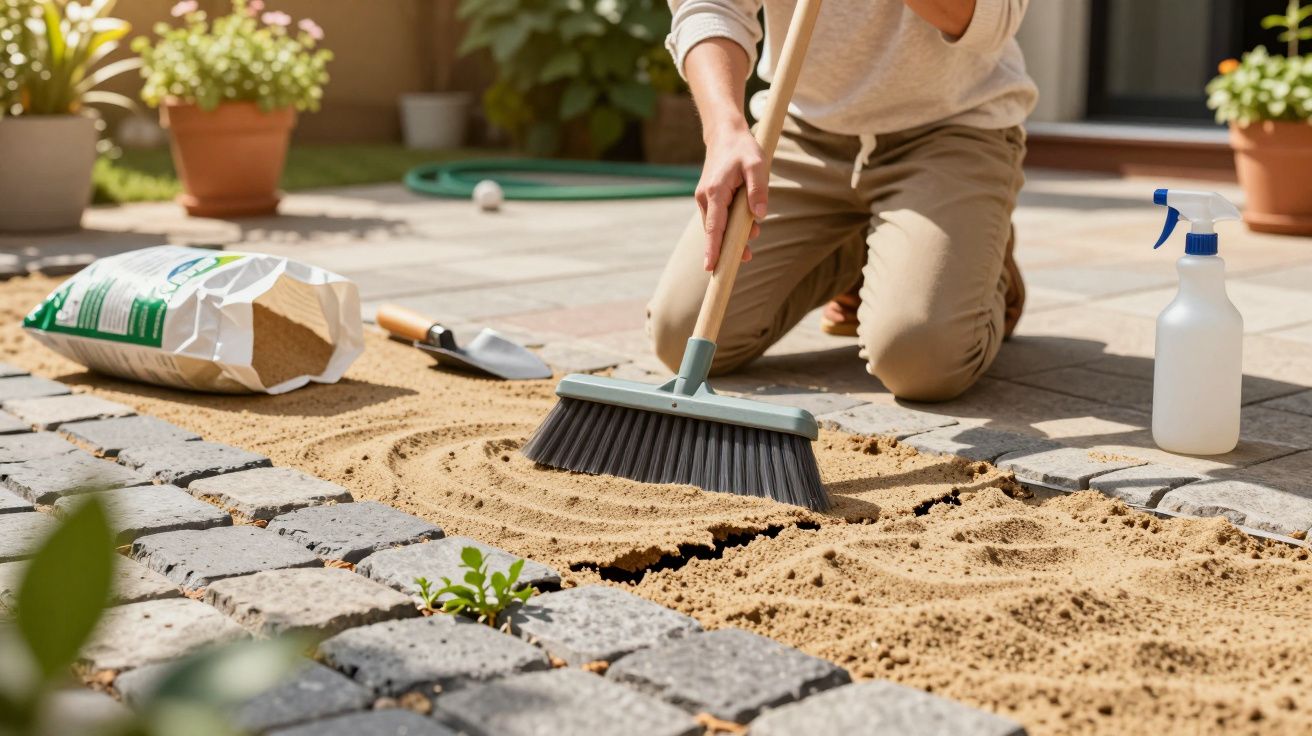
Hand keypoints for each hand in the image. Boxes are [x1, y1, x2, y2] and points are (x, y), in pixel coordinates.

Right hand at [695, 121, 766, 271]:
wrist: (725, 135)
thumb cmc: (743, 148)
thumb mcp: (757, 165)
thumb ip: (758, 190)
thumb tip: (759, 216)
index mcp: (715, 191)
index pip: (714, 227)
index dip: (713, 249)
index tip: (710, 268)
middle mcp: (705, 197)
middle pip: (715, 231)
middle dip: (728, 248)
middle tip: (747, 258)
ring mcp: (705, 198)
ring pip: (716, 226)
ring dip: (731, 237)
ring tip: (752, 240)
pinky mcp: (709, 198)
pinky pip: (718, 219)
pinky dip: (729, 227)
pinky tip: (746, 228)